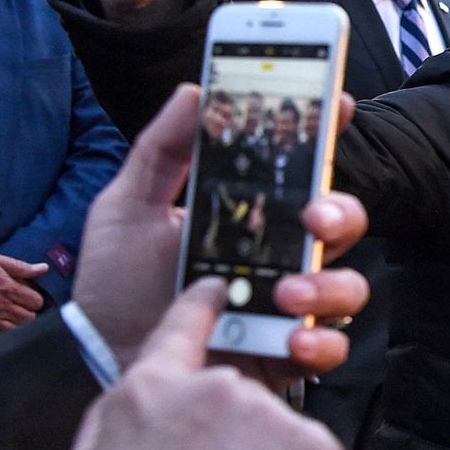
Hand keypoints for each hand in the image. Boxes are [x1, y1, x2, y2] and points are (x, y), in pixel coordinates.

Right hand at [0, 244, 47, 343]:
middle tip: (19, 312)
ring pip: (14, 332)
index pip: (37, 302)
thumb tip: (44, 268)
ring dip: (15, 328)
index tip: (27, 300)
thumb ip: (20, 266)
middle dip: (28, 315)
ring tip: (9, 322)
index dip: (35, 302)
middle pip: (29, 319)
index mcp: (6, 286)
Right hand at [52, 279, 349, 449]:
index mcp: (154, 388)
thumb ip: (119, 425)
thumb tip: (141, 412)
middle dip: (232, 442)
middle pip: (239, 402)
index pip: (184, 325)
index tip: (219, 290)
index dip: (203, 305)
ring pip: (278, 437)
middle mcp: (218, 388)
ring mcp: (271, 416)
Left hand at [71, 85, 369, 386]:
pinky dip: (320, 343)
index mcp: (251, 214)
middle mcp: (281, 255)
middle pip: (342, 221)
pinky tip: (289, 340)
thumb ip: (159, 152)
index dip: (328, 131)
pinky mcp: (289, 352)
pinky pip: (331, 345)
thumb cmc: (117, 285)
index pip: (303, 168)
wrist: (101, 359)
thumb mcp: (126, 209)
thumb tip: (194, 90)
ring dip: (328, 284)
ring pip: (348, 284)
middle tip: (312, 217)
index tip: (337, 104)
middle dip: (339, 212)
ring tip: (285, 294)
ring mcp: (291, 305)